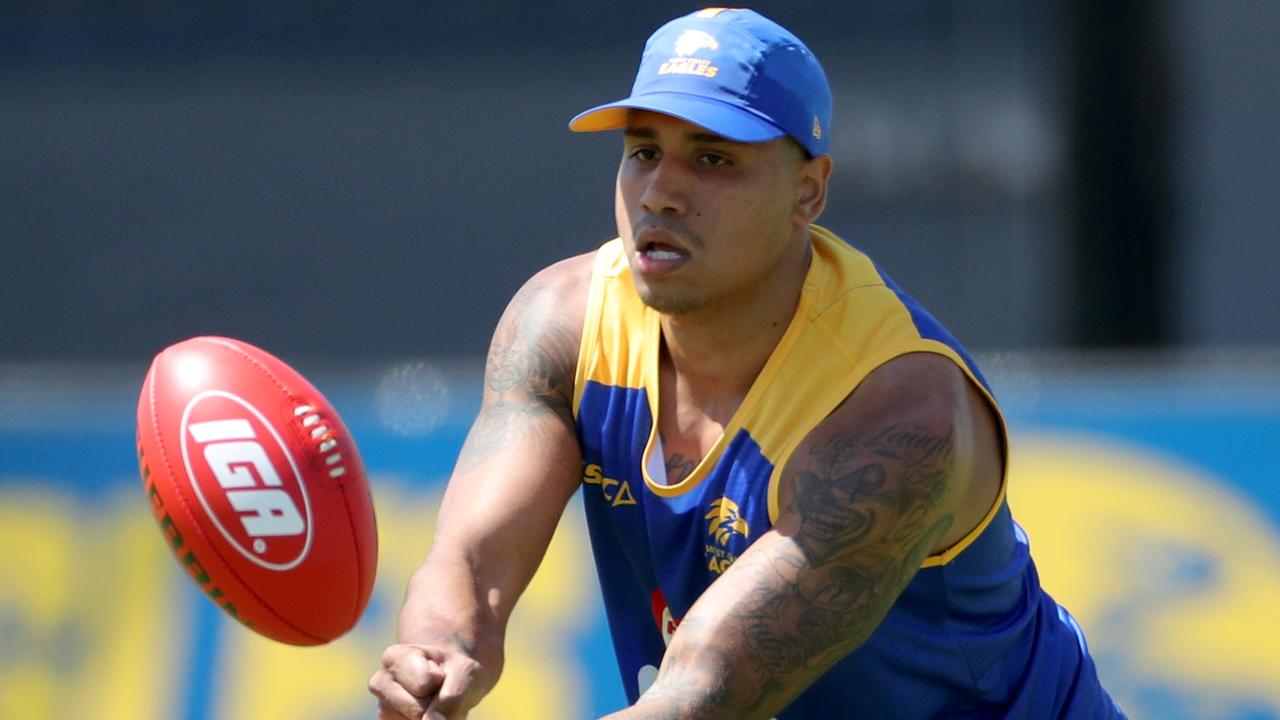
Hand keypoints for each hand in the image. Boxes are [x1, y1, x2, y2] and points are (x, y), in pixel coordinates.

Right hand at [369, 643, 486, 719]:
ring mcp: (382, 707)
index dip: (440, 679)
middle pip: (417, 710)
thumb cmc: (456, 668)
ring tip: (432, 697)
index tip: (440, 671)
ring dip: (431, 715)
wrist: (451, 676)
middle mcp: (379, 683)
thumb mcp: (465, 672)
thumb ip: (452, 696)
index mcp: (394, 658)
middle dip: (435, 702)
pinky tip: (426, 710)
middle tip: (437, 688)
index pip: (423, 683)